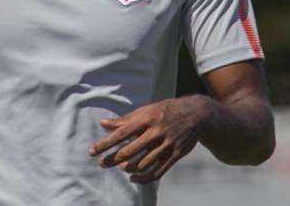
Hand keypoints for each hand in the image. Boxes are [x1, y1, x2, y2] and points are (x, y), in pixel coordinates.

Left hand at [88, 96, 211, 183]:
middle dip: (113, 159)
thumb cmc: (165, 110)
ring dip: (128, 168)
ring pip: (143, 163)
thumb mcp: (146, 110)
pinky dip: (144, 177)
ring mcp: (167, 144)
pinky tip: (133, 178)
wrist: (196, 114)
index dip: (105, 143)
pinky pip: (158, 171)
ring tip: (119, 167)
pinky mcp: (176, 154)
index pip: (121, 133)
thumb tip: (103, 124)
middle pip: (130, 150)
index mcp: (147, 118)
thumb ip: (125, 119)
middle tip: (101, 164)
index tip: (92, 151)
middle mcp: (156, 131)